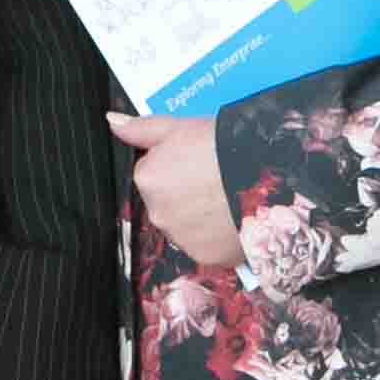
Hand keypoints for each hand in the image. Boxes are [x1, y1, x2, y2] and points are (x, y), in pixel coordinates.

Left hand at [105, 111, 237, 271]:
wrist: (266, 176)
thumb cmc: (224, 146)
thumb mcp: (181, 126)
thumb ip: (142, 128)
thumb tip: (112, 122)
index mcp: (148, 178)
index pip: (154, 174)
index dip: (178, 166)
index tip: (199, 162)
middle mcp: (157, 212)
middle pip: (167, 204)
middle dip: (186, 195)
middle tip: (215, 181)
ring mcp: (180, 237)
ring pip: (186, 227)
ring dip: (200, 218)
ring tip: (227, 200)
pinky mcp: (205, 256)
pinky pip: (207, 247)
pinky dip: (217, 238)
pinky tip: (233, 220)